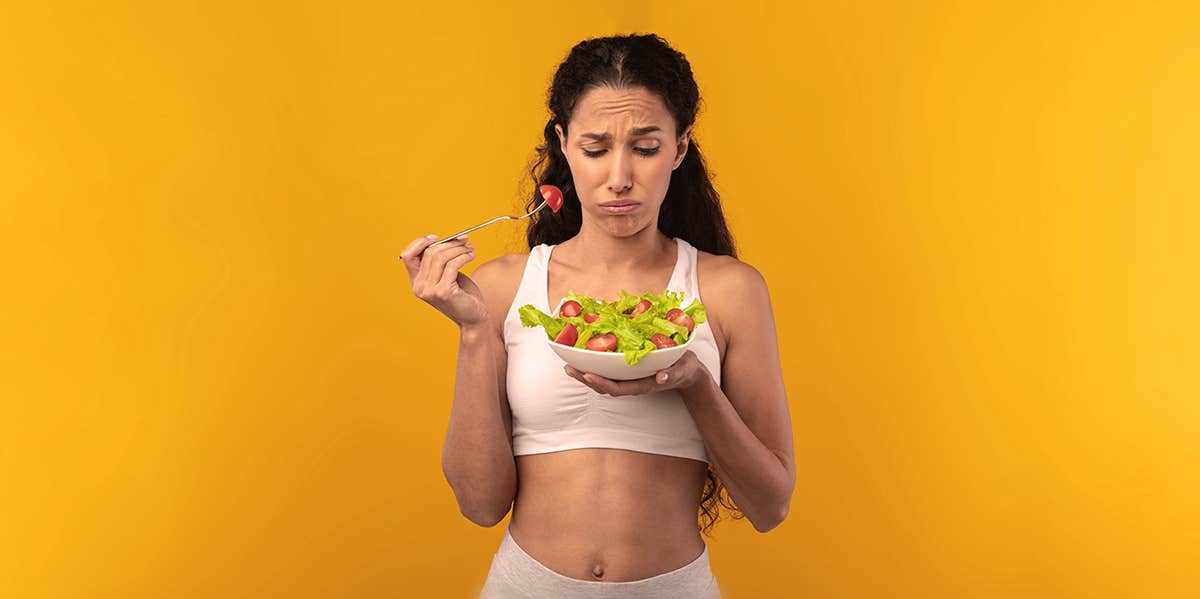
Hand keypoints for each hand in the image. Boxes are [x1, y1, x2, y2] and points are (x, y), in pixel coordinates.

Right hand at [399, 234, 488, 327]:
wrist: (474, 317)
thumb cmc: (462, 294)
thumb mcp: (446, 275)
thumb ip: (439, 261)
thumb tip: (440, 239)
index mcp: (416, 282)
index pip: (408, 256)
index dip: (420, 243)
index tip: (437, 238)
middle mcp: (419, 287)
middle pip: (429, 253)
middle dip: (449, 243)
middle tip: (464, 240)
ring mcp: (430, 291)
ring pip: (440, 257)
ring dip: (458, 249)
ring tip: (470, 249)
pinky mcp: (443, 292)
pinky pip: (452, 265)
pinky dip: (463, 256)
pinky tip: (471, 256)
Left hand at [563, 350, 712, 396]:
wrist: (686, 371)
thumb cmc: (683, 369)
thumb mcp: (681, 369)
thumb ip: (672, 374)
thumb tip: (661, 377)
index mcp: (643, 385)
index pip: (618, 388)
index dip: (601, 383)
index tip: (588, 375)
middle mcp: (632, 384)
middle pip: (604, 386)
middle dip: (585, 379)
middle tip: (568, 369)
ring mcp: (628, 380)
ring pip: (603, 380)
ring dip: (585, 374)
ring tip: (569, 365)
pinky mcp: (627, 373)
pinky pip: (607, 372)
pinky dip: (594, 366)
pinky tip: (583, 358)